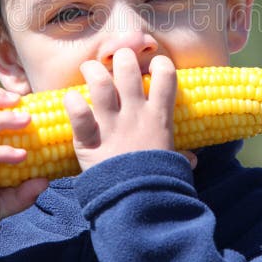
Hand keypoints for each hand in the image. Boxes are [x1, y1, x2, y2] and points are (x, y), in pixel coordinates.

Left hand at [63, 48, 196, 170]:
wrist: (139, 203)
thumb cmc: (159, 182)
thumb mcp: (174, 165)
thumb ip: (181, 157)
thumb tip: (191, 159)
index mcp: (159, 116)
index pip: (165, 74)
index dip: (159, 63)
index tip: (152, 65)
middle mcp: (135, 113)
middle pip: (127, 68)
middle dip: (120, 58)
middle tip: (114, 61)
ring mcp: (111, 124)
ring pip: (100, 82)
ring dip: (92, 71)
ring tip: (89, 70)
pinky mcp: (89, 139)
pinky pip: (78, 111)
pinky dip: (71, 102)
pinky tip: (70, 99)